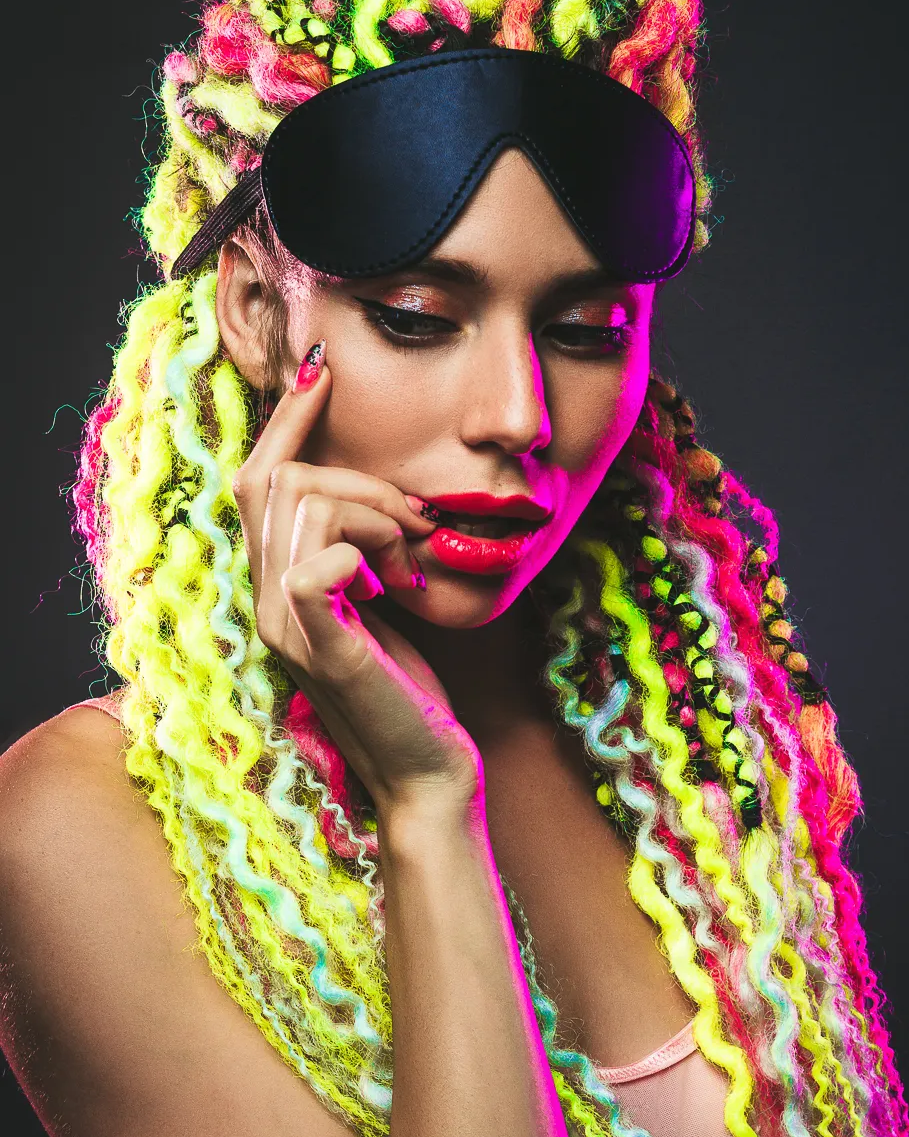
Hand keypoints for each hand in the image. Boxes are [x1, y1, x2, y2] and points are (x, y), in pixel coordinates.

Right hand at [230, 343, 482, 819]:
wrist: (426, 768)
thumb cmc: (410, 687)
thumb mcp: (378, 601)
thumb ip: (358, 550)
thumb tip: (375, 493)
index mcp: (277, 582)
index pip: (254, 480)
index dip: (283, 420)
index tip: (320, 368)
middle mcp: (266, 600)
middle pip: (279, 480)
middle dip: (361, 480)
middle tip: (417, 521)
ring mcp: (287, 628)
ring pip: (306, 508)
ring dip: (377, 516)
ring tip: (413, 564)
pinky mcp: (323, 653)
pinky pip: (317, 568)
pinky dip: (361, 554)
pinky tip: (393, 585)